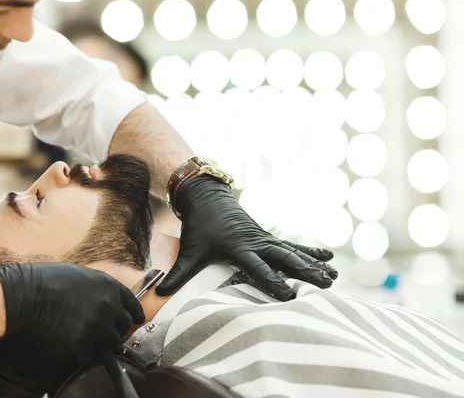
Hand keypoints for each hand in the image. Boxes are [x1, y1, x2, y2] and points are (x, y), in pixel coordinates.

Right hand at [0, 263, 144, 363]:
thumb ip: (98, 288)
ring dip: (99, 342)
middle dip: (114, 329)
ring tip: (83, 338)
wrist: (28, 293)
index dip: (134, 313)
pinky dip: (81, 354)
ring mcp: (97, 325)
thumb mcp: (81, 275)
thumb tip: (105, 300)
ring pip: (110, 342)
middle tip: (101, 332)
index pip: (131, 303)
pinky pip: (90, 355)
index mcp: (109, 285)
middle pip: (124, 325)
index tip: (137, 320)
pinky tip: (70, 345)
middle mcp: (108, 305)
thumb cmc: (48, 280)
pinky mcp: (84, 342)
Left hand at [156, 175, 337, 299]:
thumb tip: (158, 294)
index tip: (289, 295)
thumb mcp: (188, 251)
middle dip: (305, 272)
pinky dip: (310, 251)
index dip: (273, 281)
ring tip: (334, 276)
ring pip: (293, 252)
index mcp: (238, 247)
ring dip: (313, 264)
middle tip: (325, 284)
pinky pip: (292, 245)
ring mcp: (264, 238)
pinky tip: (329, 257)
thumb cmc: (198, 226)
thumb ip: (177, 275)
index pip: (258, 268)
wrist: (206, 197)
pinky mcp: (267, 237)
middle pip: (285, 259)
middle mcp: (256, 242)